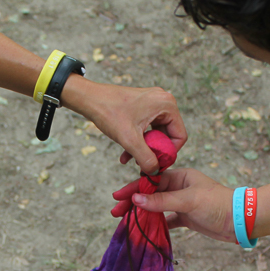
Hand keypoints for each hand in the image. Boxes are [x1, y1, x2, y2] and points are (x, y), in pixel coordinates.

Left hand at [63, 78, 186, 174]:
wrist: (90, 99)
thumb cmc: (109, 113)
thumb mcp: (130, 140)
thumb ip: (146, 158)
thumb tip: (155, 171)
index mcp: (167, 105)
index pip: (179, 136)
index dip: (169, 154)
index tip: (156, 164)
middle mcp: (164, 101)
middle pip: (168, 135)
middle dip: (155, 152)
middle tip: (142, 164)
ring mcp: (153, 103)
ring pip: (156, 134)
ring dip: (144, 148)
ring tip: (131, 160)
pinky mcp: (143, 106)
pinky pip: (147, 128)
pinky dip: (138, 141)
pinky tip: (125, 154)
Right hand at [111, 168, 235, 241]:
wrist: (241, 220)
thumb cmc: (217, 204)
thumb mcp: (188, 200)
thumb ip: (162, 200)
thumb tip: (136, 199)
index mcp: (180, 176)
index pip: (151, 181)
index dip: (134, 188)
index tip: (118, 197)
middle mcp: (179, 188)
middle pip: (150, 194)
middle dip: (133, 202)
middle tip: (115, 212)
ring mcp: (181, 203)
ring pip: (155, 207)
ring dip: (141, 213)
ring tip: (124, 220)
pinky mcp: (186, 218)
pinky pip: (165, 220)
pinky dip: (154, 224)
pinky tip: (143, 229)